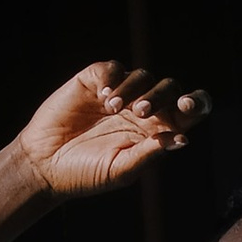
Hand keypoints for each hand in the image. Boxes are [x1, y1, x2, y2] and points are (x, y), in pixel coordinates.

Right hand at [17, 60, 207, 198]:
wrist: (45, 164)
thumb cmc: (86, 174)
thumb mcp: (121, 169)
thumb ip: (149, 153)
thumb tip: (182, 138)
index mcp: (156, 131)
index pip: (188, 111)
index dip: (196, 103)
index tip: (187, 106)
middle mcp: (142, 109)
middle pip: (169, 88)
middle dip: (160, 96)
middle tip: (140, 112)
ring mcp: (119, 92)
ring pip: (142, 76)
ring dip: (133, 89)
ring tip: (112, 108)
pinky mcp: (94, 80)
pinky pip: (113, 68)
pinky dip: (112, 78)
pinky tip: (103, 97)